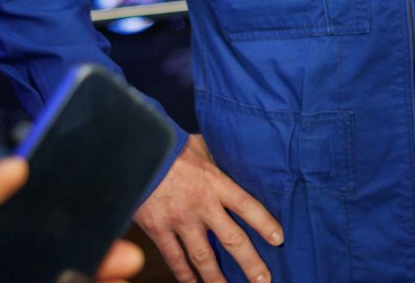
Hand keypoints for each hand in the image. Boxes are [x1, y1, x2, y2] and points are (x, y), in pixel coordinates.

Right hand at [134, 134, 282, 282]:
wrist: (135, 150)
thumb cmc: (168, 144)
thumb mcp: (199, 146)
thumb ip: (214, 160)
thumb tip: (229, 158)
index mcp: (215, 182)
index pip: (247, 206)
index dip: (264, 224)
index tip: (279, 239)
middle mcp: (201, 204)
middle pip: (232, 239)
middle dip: (249, 262)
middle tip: (263, 279)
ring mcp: (179, 219)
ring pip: (203, 256)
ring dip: (216, 277)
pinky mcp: (157, 229)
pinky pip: (173, 256)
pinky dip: (183, 272)